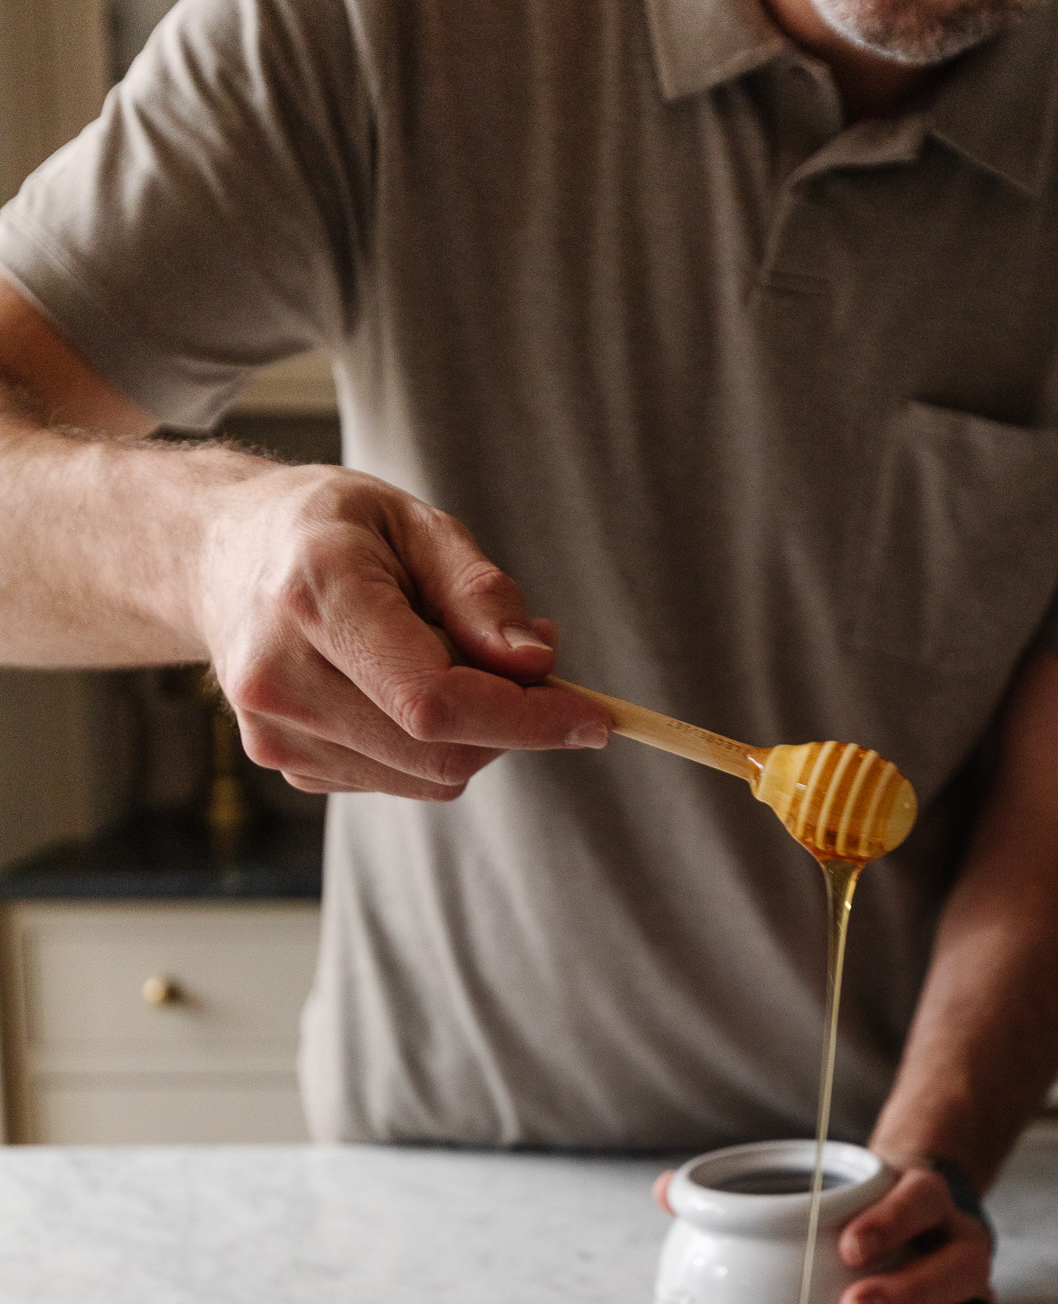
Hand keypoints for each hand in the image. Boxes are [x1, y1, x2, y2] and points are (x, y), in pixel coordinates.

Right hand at [199, 462, 611, 796]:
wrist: (218, 557)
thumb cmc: (330, 530)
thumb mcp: (414, 524)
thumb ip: (479, 594)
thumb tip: (537, 665)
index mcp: (314, 595)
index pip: (435, 699)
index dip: (526, 719)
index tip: (593, 718)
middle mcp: (280, 675)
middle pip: (438, 750)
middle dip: (510, 722)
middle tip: (528, 661)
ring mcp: (274, 731)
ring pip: (427, 777)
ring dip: (473, 733)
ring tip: (449, 653)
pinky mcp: (286, 762)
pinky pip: (399, 779)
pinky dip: (430, 743)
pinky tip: (402, 682)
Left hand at [651, 1162, 1000, 1303]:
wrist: (917, 1229)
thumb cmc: (847, 1216)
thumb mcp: (814, 1193)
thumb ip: (744, 1195)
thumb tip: (666, 1190)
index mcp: (922, 1198)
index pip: (923, 1195)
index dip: (893, 1217)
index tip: (846, 1245)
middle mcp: (960, 1243)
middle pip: (959, 1262)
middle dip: (908, 1290)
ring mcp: (974, 1298)